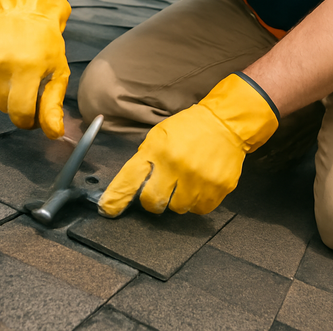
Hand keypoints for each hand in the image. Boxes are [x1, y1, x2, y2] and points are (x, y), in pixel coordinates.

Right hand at [0, 0, 70, 138]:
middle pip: (5, 107)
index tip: (33, 115)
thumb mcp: (58, 72)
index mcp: (28, 70)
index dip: (27, 121)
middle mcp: (3, 66)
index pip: (20, 114)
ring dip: (5, 90)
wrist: (27, 10)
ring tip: (18, 71)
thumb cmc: (47, 44)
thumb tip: (54, 134)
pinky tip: (5, 64)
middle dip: (18, 102)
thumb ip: (53, 106)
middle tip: (29, 86)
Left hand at [98, 73, 279, 216]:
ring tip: (186, 179)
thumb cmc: (189, 128)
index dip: (116, 198)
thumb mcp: (160, 135)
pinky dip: (197, 200)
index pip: (129, 180)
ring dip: (178, 199)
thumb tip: (130, 187)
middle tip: (161, 187)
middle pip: (153, 203)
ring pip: (177, 208)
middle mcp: (176, 166)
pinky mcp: (217, 189)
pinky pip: (199, 209)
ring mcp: (198, 179)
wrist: (226, 123)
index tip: (107, 209)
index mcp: (158, 150)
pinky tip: (200, 182)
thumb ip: (145, 159)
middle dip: (153, 199)